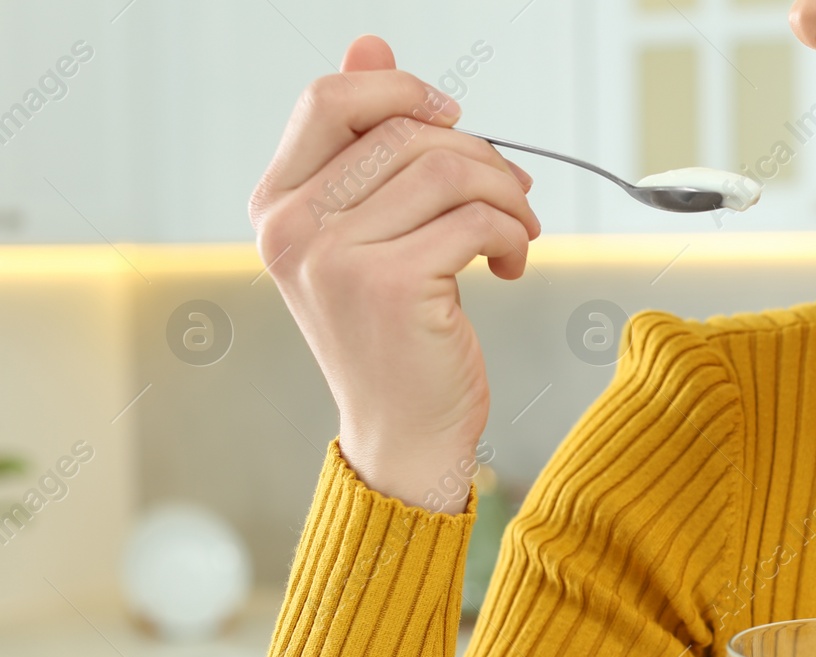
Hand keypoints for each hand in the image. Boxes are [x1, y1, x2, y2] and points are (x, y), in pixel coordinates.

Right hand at [249, 35, 540, 510]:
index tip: (455, 119)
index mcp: (276, 206)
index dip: (402, 90)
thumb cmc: (393, 336)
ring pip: (447, 171)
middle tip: (513, 195)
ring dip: (505, 196)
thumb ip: (363, 146)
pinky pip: (475, 221)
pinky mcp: (390, 286)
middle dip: (479, 156)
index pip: (330, 99)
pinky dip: (513, 236)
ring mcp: (335, 258)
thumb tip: (368, 43)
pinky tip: (511, 264)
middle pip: (404, 133)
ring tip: (518, 232)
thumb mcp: (367, 236)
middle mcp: (291, 228)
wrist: (403, 433)